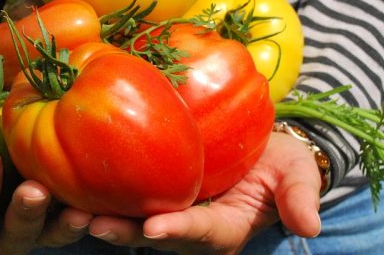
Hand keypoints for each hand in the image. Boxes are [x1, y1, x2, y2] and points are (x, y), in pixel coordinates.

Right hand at [0, 152, 92, 254]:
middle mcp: (7, 239)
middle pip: (16, 236)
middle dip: (24, 214)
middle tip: (33, 190)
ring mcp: (40, 232)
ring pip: (53, 235)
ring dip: (65, 224)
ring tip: (78, 210)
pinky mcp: (67, 219)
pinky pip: (82, 222)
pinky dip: (92, 214)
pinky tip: (101, 201)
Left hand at [86, 132, 322, 254]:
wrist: (260, 148)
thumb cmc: (280, 161)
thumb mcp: (296, 174)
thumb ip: (299, 197)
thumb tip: (310, 226)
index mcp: (225, 228)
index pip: (201, 233)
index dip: (179, 231)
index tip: (155, 229)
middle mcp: (191, 228)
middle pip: (155, 235)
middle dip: (126, 233)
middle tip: (95, 225)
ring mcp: (170, 212)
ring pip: (133, 221)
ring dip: (105, 218)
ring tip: (73, 210)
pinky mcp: (154, 193)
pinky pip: (127, 197)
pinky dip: (102, 194)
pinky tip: (73, 182)